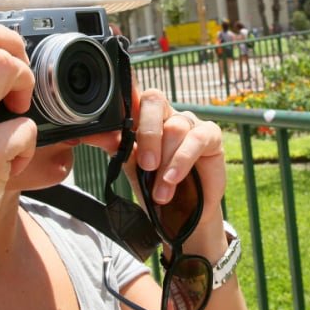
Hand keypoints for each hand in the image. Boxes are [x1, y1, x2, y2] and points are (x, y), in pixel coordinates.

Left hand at [131, 87, 225, 229]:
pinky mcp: (210, 134)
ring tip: (160, 191)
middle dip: (147, 134)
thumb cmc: (154, 186)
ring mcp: (188, 122)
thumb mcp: (131, 167)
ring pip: (174, 127)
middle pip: (153, 101)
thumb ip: (118, 148)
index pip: (133, 95)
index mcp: (143, 116)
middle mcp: (166, 114)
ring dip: (166, 161)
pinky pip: (197, 138)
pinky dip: (182, 160)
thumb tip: (99, 135)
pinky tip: (173, 178)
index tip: (118, 116)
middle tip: (146, 165)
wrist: (180, 214)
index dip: (126, 97)